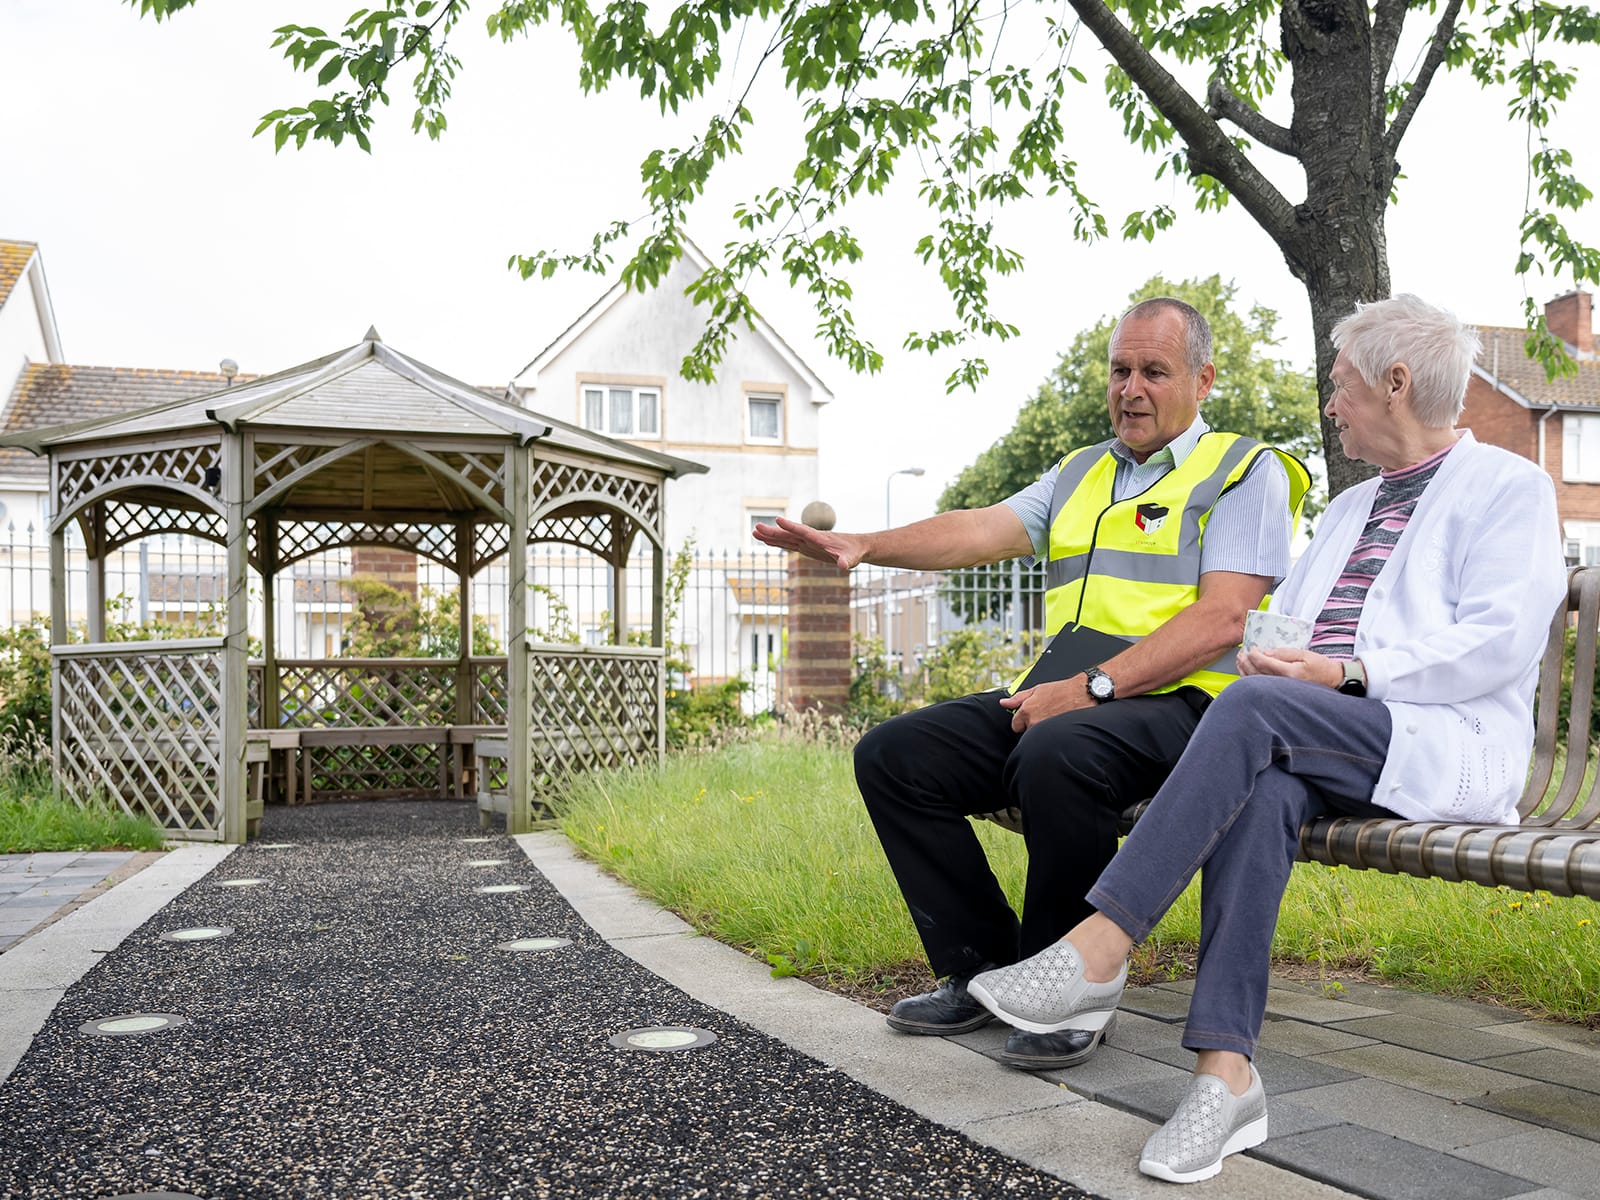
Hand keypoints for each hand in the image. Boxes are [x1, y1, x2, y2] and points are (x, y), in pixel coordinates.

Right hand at [752, 516, 866, 569]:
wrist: (856, 547)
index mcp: (820, 539)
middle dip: (773, 531)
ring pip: (786, 538)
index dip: (791, 527)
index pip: (803, 531)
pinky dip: (777, 543)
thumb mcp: (852, 559)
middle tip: (756, 527)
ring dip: (770, 536)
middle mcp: (811, 538)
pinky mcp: (806, 547)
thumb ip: (847, 561)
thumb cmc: (854, 552)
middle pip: (789, 534)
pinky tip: (767, 541)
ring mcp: (807, 542)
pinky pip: (789, 544)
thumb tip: (844, 566)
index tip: (778, 520)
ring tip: (754, 533)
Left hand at [998, 676, 1092, 731]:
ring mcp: (1045, 730)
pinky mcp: (1056, 736)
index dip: (1022, 720)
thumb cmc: (1062, 691)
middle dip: (1031, 725)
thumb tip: (1003, 703)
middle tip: (1044, 715)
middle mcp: (1034, 723)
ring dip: (1042, 730)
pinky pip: (1048, 739)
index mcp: (1027, 711)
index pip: (1015, 725)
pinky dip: (1052, 734)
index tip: (1030, 716)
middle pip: (1026, 732)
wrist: (1083, 694)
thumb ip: (1017, 698)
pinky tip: (1059, 725)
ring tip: (1053, 718)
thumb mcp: (1037, 690)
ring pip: (1037, 736)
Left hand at [1235, 646, 1341, 688]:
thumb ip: (1284, 652)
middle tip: (1242, 653)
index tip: (1251, 648)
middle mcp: (1283, 684)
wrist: (1331, 680)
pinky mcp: (1279, 692)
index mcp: (1290, 673)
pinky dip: (1250, 679)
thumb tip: (1265, 652)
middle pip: (1256, 673)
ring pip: (1256, 681)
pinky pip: (1261, 686)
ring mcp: (1281, 690)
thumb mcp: (1304, 653)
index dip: (1254, 654)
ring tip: (1241, 661)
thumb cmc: (1320, 666)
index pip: (1264, 663)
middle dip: (1246, 662)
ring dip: (1245, 670)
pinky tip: (1246, 672)